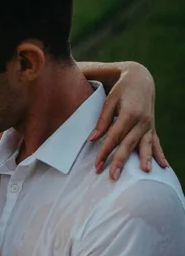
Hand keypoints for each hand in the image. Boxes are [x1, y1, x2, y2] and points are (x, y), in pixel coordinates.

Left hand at [88, 61, 168, 179]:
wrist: (140, 79)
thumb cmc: (121, 90)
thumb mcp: (108, 102)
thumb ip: (102, 121)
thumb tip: (91, 139)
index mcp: (130, 114)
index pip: (114, 137)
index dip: (105, 152)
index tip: (97, 165)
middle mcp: (142, 121)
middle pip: (129, 144)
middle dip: (121, 161)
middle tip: (113, 177)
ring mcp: (149, 125)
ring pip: (146, 145)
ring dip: (145, 159)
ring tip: (145, 172)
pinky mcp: (152, 127)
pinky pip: (156, 143)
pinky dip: (159, 154)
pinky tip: (163, 166)